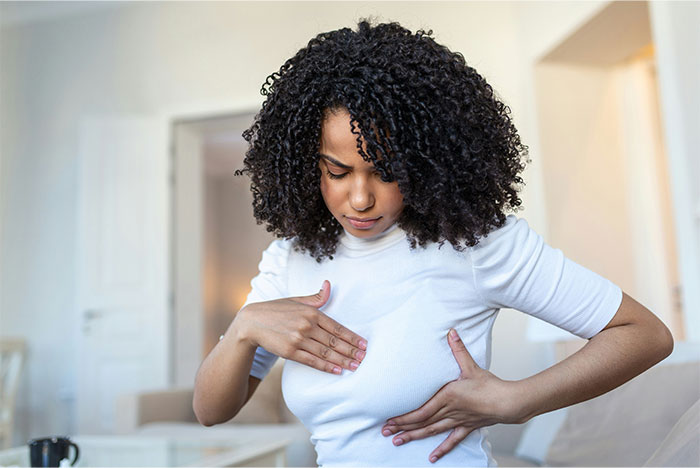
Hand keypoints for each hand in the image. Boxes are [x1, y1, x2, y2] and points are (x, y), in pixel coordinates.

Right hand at [233, 280, 367, 374]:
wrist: (251, 322)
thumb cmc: (276, 310)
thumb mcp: (296, 300)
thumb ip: (316, 298)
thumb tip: (329, 285)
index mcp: (312, 312)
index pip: (337, 327)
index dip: (352, 337)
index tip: (364, 345)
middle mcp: (307, 326)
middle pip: (334, 342)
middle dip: (351, 351)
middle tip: (364, 358)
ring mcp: (299, 339)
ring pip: (326, 353)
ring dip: (343, 360)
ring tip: (355, 366)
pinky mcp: (290, 352)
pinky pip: (312, 361)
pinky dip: (326, 367)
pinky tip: (338, 370)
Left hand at [381, 328, 518, 463]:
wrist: (509, 402)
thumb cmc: (490, 386)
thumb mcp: (471, 366)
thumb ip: (458, 350)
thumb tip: (451, 333)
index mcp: (447, 397)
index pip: (420, 411)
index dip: (403, 417)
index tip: (389, 420)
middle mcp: (449, 411)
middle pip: (421, 422)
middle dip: (402, 427)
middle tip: (385, 432)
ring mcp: (457, 421)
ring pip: (431, 431)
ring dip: (414, 437)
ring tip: (398, 442)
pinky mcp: (466, 427)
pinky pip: (452, 440)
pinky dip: (441, 449)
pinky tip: (432, 458)